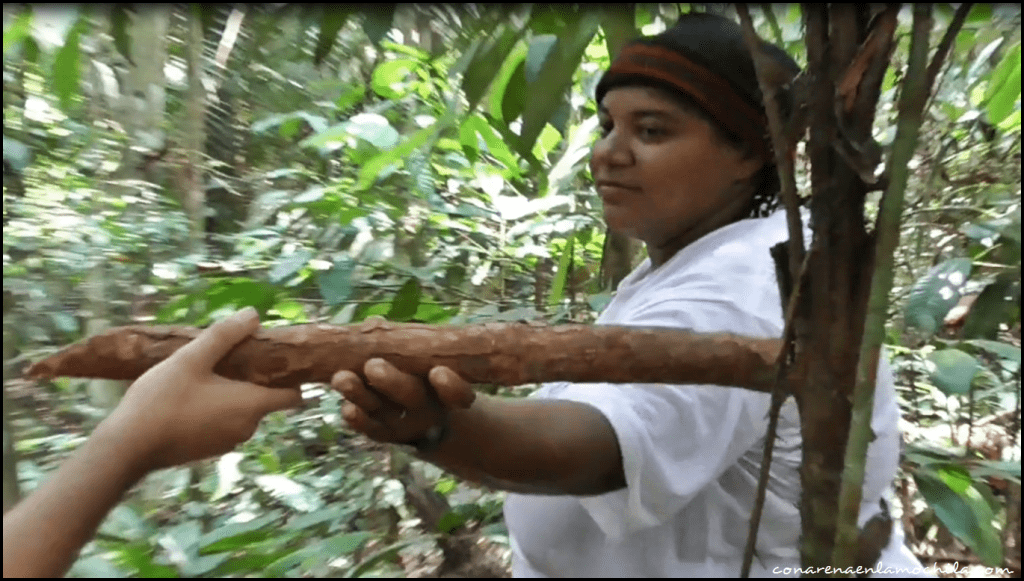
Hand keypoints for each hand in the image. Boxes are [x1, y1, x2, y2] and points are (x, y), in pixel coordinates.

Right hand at [96, 307, 303, 472]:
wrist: (126, 448)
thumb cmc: (162, 400)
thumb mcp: (191, 359)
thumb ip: (224, 336)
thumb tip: (253, 314)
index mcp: (251, 406)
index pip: (294, 396)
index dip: (292, 377)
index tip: (278, 358)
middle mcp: (247, 428)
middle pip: (266, 400)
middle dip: (255, 379)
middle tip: (232, 357)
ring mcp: (227, 443)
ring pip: (242, 412)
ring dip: (232, 394)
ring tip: (208, 373)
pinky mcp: (208, 450)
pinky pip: (224, 424)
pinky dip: (217, 410)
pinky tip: (192, 396)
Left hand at [333, 357, 474, 444]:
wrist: (425, 418)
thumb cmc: (427, 378)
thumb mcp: (431, 364)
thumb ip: (412, 346)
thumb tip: (374, 322)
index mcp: (447, 392)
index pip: (459, 395)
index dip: (451, 386)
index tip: (438, 371)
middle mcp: (428, 409)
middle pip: (412, 397)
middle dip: (392, 381)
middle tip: (372, 365)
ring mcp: (405, 424)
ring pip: (382, 410)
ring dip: (360, 394)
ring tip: (341, 378)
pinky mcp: (383, 433)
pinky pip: (369, 429)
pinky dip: (357, 419)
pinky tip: (346, 408)